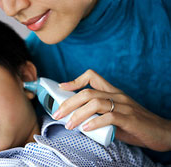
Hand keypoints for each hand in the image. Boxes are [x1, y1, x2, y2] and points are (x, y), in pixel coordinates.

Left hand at [52, 69, 170, 150]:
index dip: (75, 80)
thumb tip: (79, 120)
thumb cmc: (135, 124)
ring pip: (95, 103)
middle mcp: (117, 95)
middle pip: (87, 92)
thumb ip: (99, 114)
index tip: (62, 88)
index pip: (93, 77)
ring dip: (78, 114)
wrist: (161, 132)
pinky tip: (86, 129)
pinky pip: (109, 117)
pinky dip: (95, 122)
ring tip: (69, 125)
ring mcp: (124, 106)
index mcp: (113, 92)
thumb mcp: (115, 115)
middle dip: (69, 103)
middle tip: (57, 114)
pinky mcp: (130, 119)